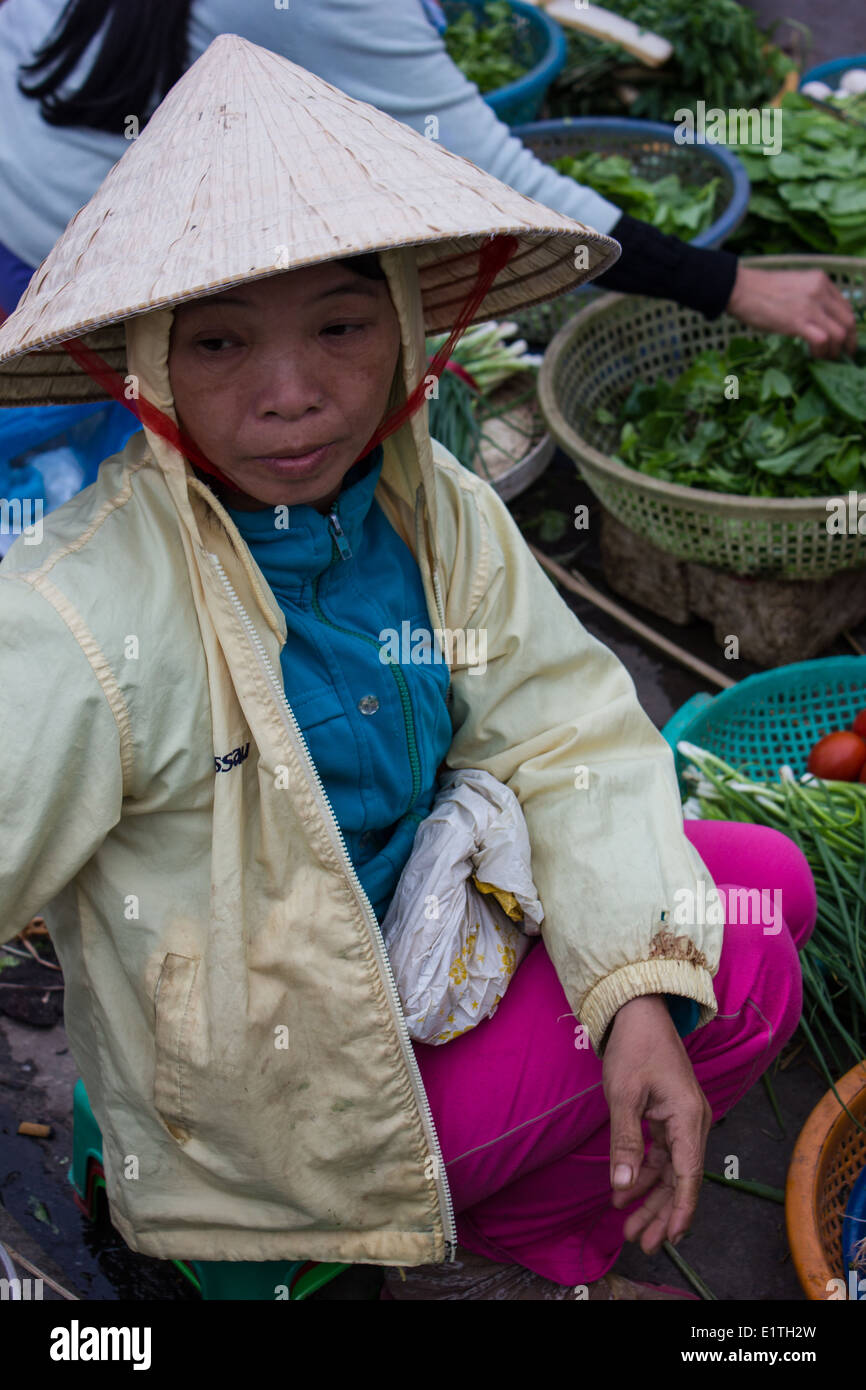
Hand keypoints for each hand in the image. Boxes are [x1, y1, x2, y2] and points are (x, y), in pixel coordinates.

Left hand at [603, 994, 710, 1253]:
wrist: (640, 1012)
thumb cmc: (634, 1048)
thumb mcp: (623, 1095)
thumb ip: (625, 1142)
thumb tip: (623, 1185)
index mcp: (689, 1118)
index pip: (688, 1176)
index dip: (680, 1211)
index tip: (669, 1239)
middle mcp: (694, 1122)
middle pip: (681, 1179)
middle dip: (661, 1213)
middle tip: (640, 1242)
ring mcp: (684, 1120)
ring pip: (672, 1171)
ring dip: (652, 1197)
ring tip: (629, 1226)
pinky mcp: (672, 1116)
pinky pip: (663, 1154)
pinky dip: (645, 1173)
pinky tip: (625, 1191)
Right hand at [726, 265, 857, 357]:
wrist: (741, 289)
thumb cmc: (760, 289)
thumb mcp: (794, 285)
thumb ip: (809, 297)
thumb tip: (815, 318)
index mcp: (821, 280)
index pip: (845, 305)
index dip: (847, 325)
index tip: (844, 337)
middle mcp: (821, 291)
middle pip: (848, 320)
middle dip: (849, 341)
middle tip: (844, 354)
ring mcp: (811, 306)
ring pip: (839, 333)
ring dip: (835, 350)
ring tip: (827, 358)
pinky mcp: (799, 321)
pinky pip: (823, 340)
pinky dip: (822, 352)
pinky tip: (814, 356)